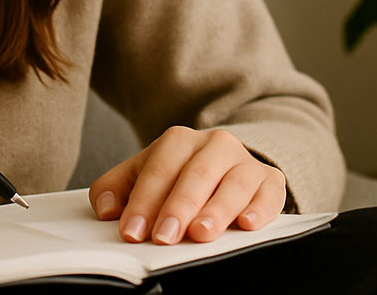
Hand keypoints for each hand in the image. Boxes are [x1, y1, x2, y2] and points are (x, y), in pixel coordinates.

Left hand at [88, 126, 285, 245]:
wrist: (225, 167)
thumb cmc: (177, 178)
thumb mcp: (143, 176)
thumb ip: (116, 188)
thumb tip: (105, 210)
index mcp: (179, 140)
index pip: (158, 170)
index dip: (144, 202)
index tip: (132, 231)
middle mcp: (215, 144)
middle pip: (196, 174)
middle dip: (178, 208)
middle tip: (164, 237)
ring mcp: (245, 161)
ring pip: (234, 183)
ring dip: (217, 210)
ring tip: (202, 233)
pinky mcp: (271, 181)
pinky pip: (269, 193)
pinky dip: (260, 209)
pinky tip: (247, 224)